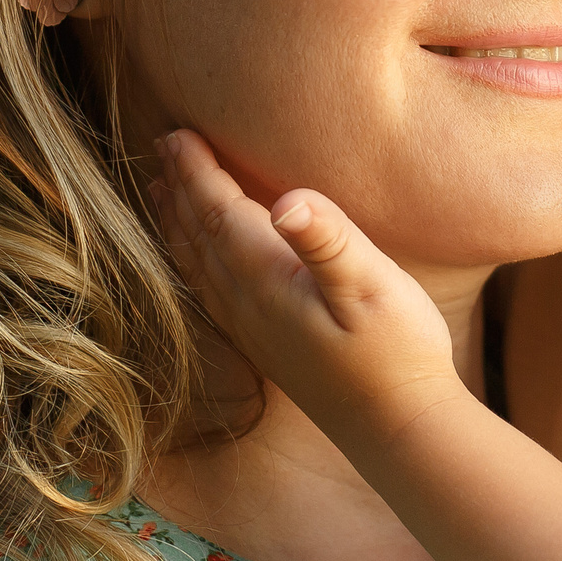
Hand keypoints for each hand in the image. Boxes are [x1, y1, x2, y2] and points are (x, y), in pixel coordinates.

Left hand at [154, 131, 464, 444]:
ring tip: (162, 192)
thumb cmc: (397, 351)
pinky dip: (194, 262)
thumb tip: (287, 200)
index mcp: (266, 279)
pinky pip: (211, 291)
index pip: (218, 212)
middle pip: (199, 235)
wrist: (399, 428)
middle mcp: (247, 305)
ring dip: (178, 224)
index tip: (177, 133)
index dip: (197, 171)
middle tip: (164, 145)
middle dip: (180, 188)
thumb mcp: (372, 286)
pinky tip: (200, 260)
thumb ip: (328, 240)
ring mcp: (253, 330)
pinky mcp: (266, 346)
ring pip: (199, 265)